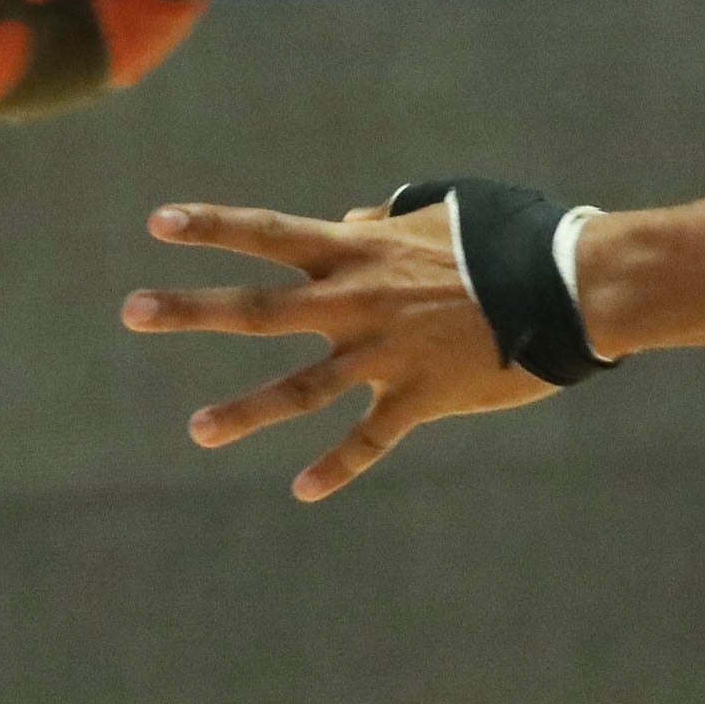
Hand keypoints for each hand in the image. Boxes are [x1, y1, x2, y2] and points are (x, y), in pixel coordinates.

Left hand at [123, 202, 545, 497]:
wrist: (573, 286)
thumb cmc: (512, 238)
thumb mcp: (444, 213)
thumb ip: (384, 219)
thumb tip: (345, 220)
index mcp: (361, 251)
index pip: (270, 232)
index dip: (213, 224)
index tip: (157, 221)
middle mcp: (359, 301)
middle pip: (259, 307)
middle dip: (190, 308)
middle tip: (131, 310)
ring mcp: (384, 353)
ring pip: (299, 387)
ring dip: (244, 410)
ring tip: (197, 429)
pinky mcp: (419, 397)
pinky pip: (368, 439)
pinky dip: (336, 467)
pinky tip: (303, 490)